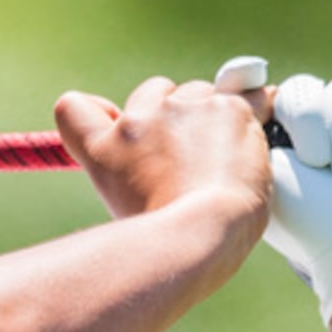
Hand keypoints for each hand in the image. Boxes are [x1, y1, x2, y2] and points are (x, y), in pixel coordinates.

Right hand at [54, 63, 270, 232]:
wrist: (202, 236)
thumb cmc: (166, 238)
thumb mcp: (124, 209)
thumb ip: (126, 172)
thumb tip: (138, 149)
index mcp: (102, 148)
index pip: (73, 108)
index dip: (96, 113)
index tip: (116, 125)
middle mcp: (138, 120)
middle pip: (155, 93)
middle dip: (172, 117)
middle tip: (188, 159)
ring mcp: (183, 109)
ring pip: (200, 93)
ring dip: (212, 117)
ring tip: (223, 161)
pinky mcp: (228, 108)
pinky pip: (249, 96)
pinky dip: (258, 108)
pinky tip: (258, 129)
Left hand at [265, 72, 331, 323]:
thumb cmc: (311, 222)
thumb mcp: (268, 176)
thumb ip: (249, 131)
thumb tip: (234, 82)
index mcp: (276, 142)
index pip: (268, 94)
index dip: (258, 80)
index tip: (251, 73)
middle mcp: (313, 131)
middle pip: (305, 89)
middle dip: (311, 122)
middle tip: (317, 164)